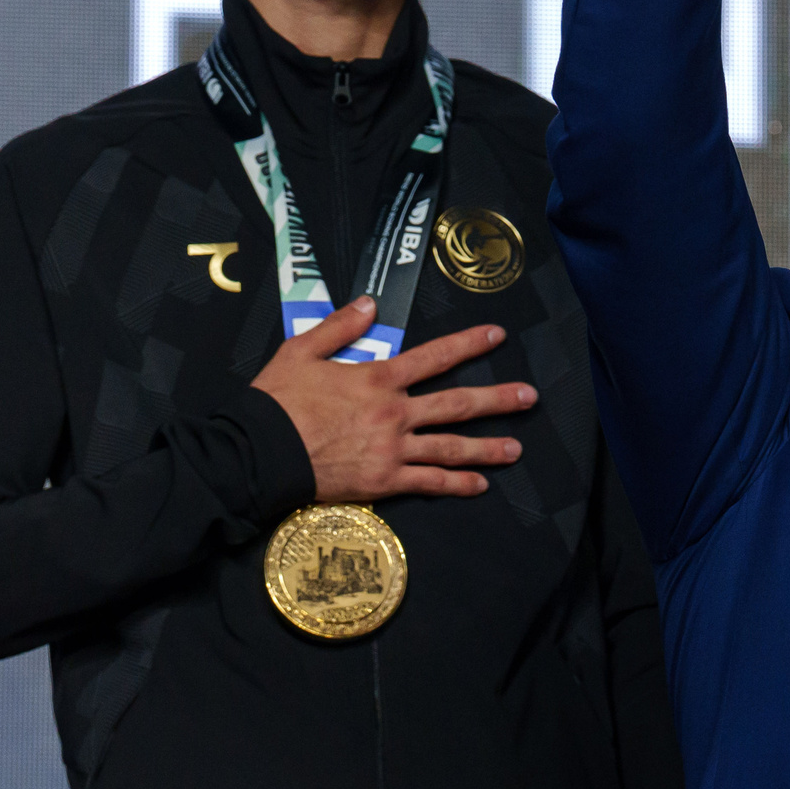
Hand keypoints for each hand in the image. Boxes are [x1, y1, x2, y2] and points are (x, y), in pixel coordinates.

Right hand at [249, 298, 534, 502]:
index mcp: (378, 378)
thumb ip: (340, 326)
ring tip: (517, 448)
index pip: (434, 356)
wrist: (259, 453)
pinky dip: (456, 485)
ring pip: (451, 447)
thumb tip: (370, 303)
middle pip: (457, 404)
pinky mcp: (383, 482)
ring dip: (488, 447)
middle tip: (530, 396)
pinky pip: (428, 483)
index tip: (497, 335)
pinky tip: (479, 485)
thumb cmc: (277, 401)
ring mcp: (392, 449)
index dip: (469, 344)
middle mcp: (394, 413)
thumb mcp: (302, 349)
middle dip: (498, 399)